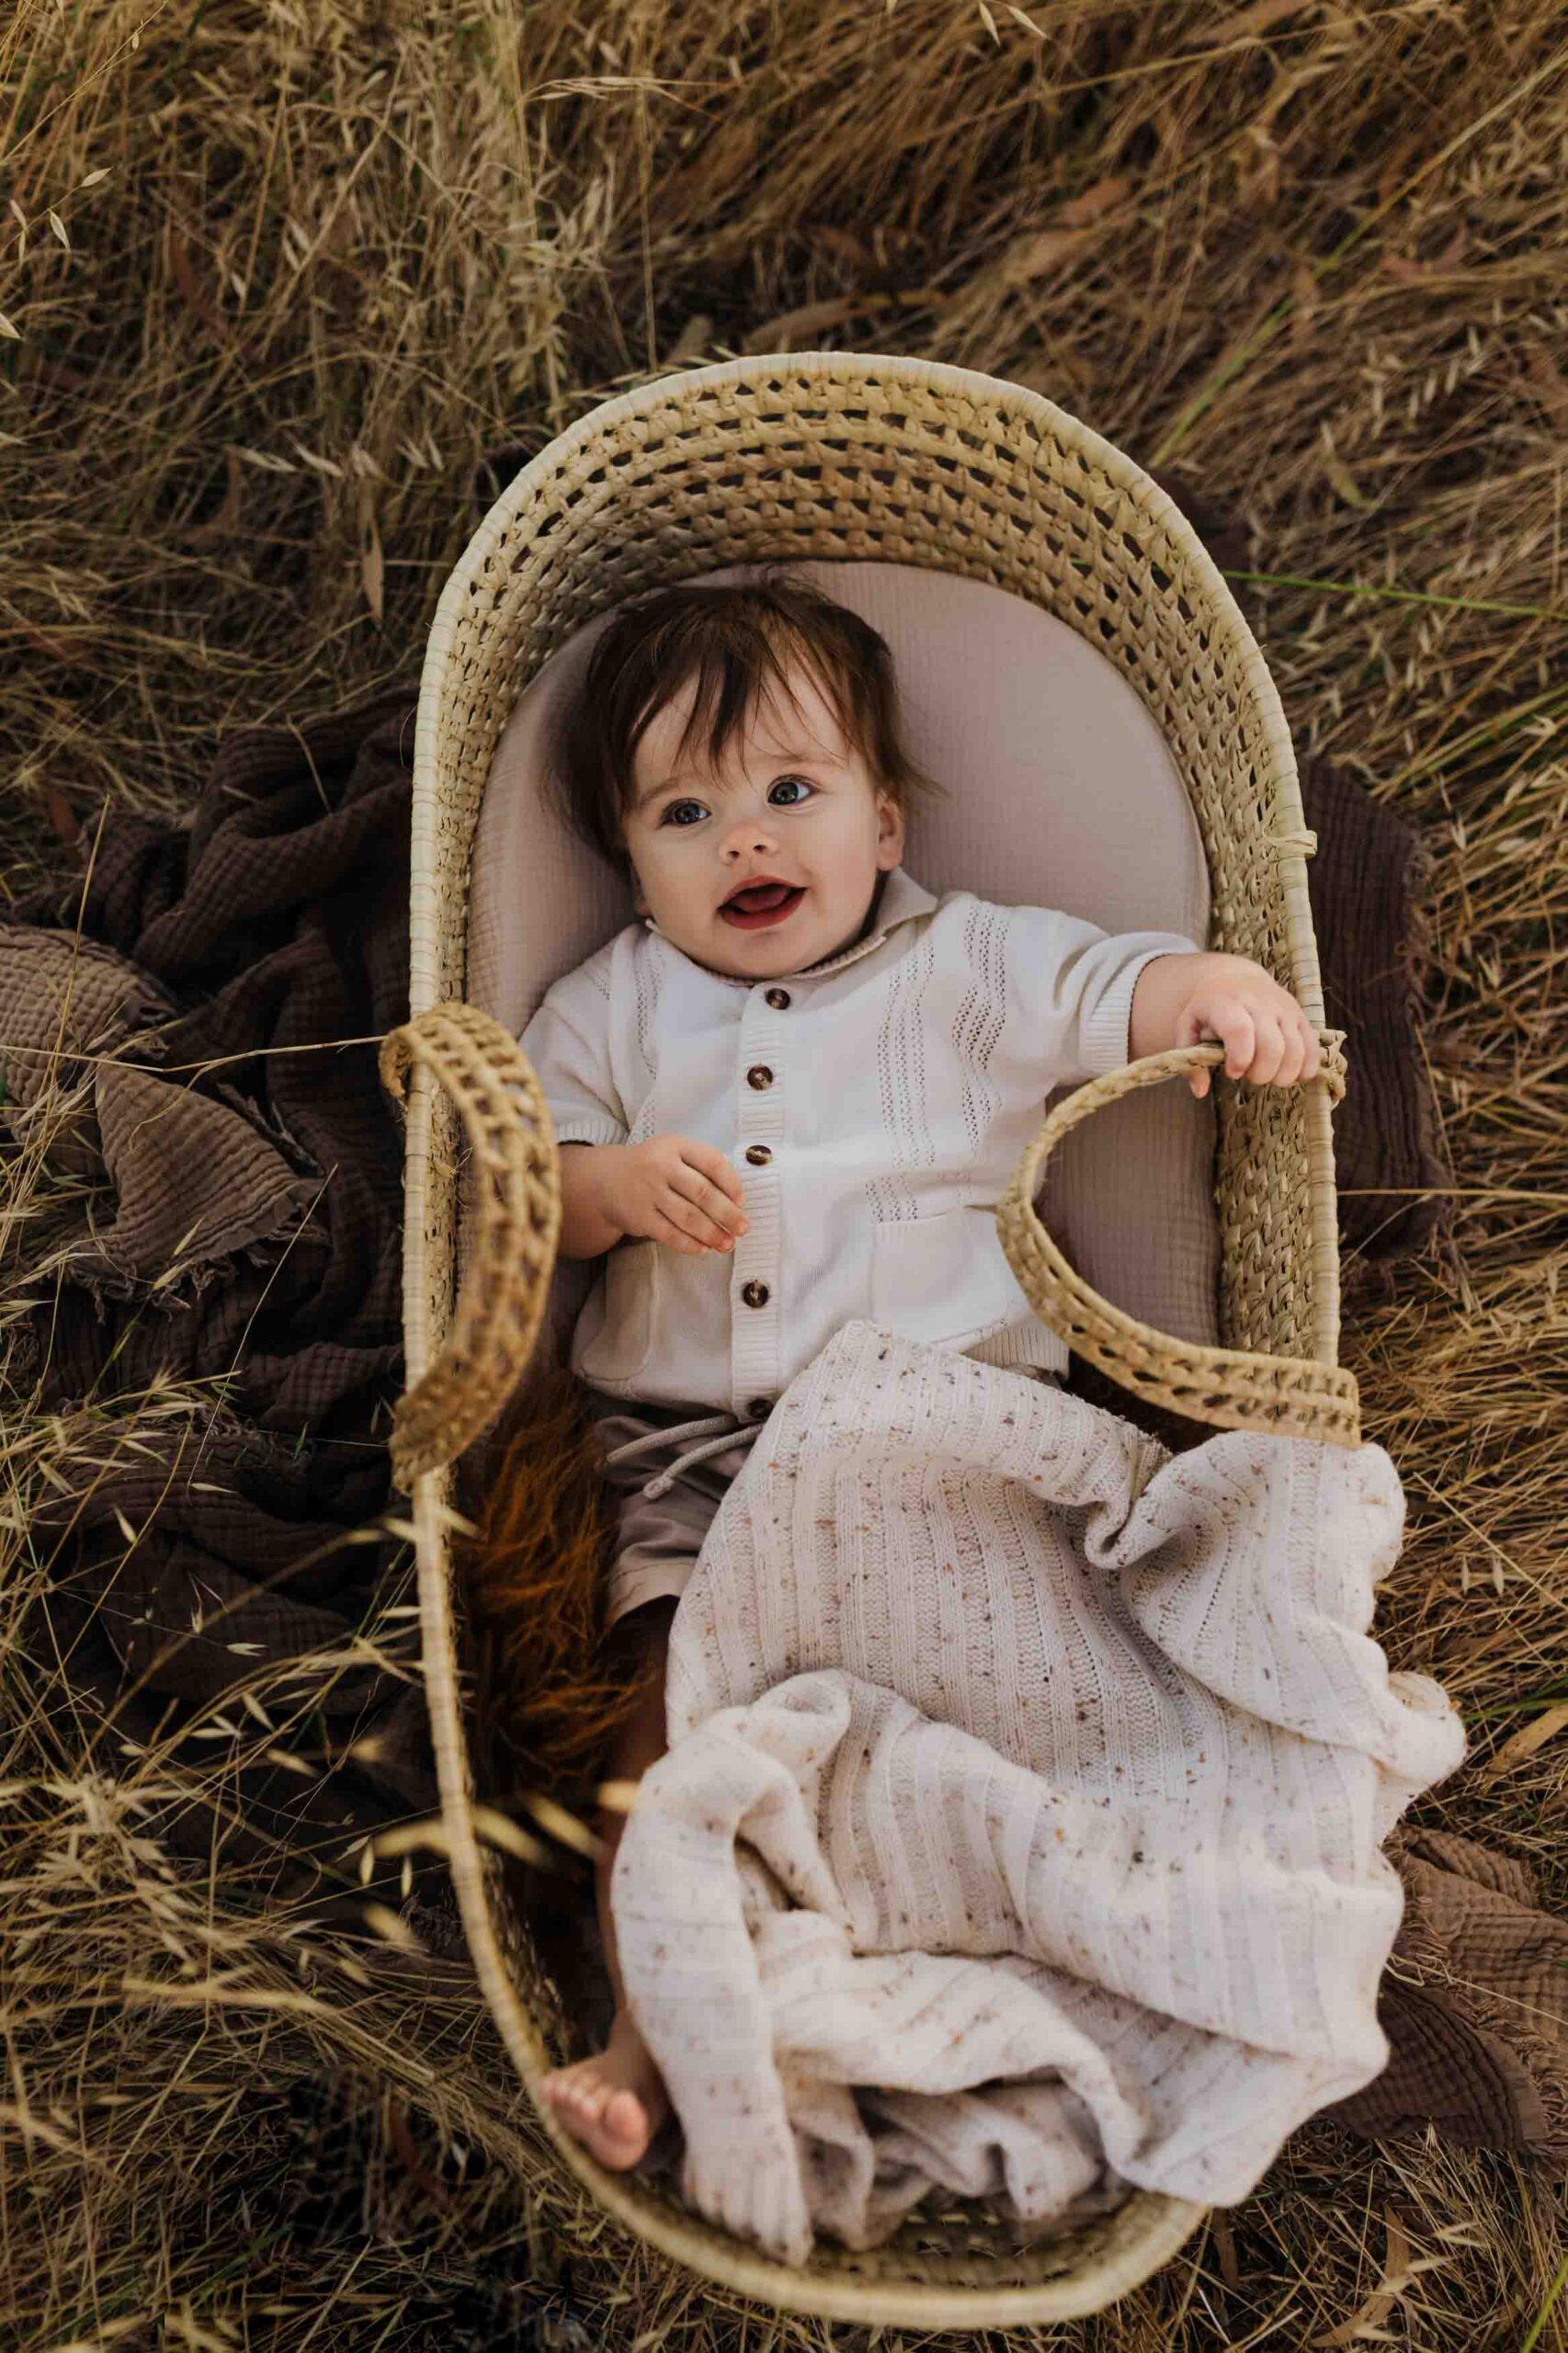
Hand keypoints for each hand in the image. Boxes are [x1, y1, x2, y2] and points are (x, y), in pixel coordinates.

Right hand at [603, 1135, 748, 1254]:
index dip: (732, 1184)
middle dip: (727, 1214)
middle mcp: (661, 1166)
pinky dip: (689, 1243)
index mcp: (676, 1146)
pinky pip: (669, 1233)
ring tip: (727, 1244)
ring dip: (712, 1233)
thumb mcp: (674, 1154)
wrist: (605, 1179)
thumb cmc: (652, 1168)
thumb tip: (736, 1203)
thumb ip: (702, 1169)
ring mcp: (648, 1191)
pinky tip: (703, 1248)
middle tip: (742, 1228)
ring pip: (688, 1216)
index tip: (742, 1201)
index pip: (713, 1162)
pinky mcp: (639, 1215)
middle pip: (703, 1193)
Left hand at [1172, 957, 1322, 1099]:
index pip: (1240, 1031)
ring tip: (1268, 1076)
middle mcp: (1259, 1002)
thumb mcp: (1188, 1028)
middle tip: (1250, 1076)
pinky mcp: (1301, 1017)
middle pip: (1272, 1047)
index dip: (1239, 1058)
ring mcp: (1284, 1009)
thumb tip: (1200, 1091)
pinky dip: (1304, 1070)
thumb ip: (1189, 1061)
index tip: (1232, 1072)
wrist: (1237, 980)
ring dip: (1283, 1075)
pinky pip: (1312, 1049)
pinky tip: (1289, 1075)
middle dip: (1261, 1074)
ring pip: (1296, 1051)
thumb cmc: (1210, 1011)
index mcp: (1226, 1002)